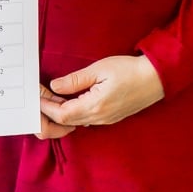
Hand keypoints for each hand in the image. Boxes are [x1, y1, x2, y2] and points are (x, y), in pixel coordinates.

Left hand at [38, 55, 163, 133]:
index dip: (46, 106)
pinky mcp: (109, 117)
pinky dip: (72, 112)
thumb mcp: (99, 69)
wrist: (156, 78)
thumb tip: (55, 87)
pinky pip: (85, 119)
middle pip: (66, 122)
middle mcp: (99, 118)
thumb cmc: (129, 70)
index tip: (36, 95)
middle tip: (38, 98)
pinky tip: (67, 100)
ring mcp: (105, 120)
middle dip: (49, 112)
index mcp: (95, 106)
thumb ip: (75, 80)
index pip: (62, 114)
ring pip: (75, 122)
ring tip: (49, 97)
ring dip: (60, 112)